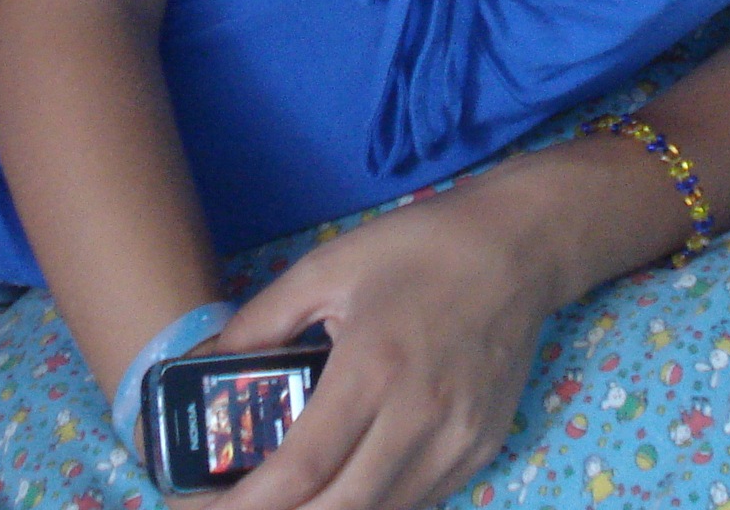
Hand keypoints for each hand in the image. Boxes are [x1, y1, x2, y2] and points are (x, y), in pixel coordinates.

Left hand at [207, 179, 563, 509]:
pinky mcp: (480, 450)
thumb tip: (210, 365)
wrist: (519, 246)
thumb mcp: (327, 267)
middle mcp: (419, 419)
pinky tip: (342, 488)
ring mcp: (457, 442)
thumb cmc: (419, 248)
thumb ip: (262, 320)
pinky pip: (417, 503)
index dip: (247, 505)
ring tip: (282, 502)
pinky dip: (372, 507)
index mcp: (373, 368)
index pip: (301, 468)